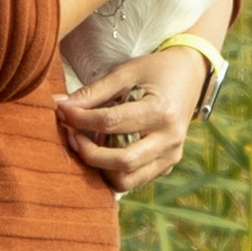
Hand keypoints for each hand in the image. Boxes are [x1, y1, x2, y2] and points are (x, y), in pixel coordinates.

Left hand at [56, 49, 207, 194]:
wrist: (192, 75)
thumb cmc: (156, 70)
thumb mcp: (125, 72)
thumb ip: (93, 92)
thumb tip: (59, 105)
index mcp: (161, 111)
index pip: (111, 123)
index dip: (80, 119)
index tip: (62, 111)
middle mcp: (170, 138)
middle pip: (122, 161)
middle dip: (89, 153)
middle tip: (71, 137)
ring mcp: (171, 156)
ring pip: (127, 180)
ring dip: (101, 168)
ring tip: (88, 146)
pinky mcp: (167, 165)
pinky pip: (135, 180)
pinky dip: (114, 171)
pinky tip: (105, 151)